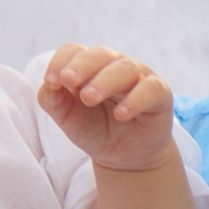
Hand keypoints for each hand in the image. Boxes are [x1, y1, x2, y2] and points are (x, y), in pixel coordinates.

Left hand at [38, 43, 177, 174]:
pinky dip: (136, 99)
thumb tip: (48, 85)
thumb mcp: (68, 119)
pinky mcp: (160, 94)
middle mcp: (114, 66)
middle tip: (68, 81)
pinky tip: (121, 114)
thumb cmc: (95, 130)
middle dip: (82, 66)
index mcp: (89, 67)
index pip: (75, 51)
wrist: (124, 158)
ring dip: (105, 81)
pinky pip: (151, 89)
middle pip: (100, 55)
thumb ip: (54, 101)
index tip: (51, 81)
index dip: (61, 62)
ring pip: (125, 68)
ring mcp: (139, 78)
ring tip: (89, 98)